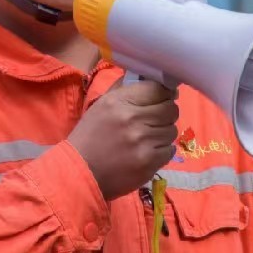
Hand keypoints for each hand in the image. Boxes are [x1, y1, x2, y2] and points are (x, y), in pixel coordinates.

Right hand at [68, 80, 178, 200]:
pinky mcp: (149, 162)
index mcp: (119, 102)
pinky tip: (149, 151)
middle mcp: (133, 119)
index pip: (158, 89)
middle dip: (166, 113)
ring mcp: (143, 142)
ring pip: (172, 130)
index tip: (160, 99)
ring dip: (163, 132)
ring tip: (148, 137)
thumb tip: (152, 80)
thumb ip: (126, 90)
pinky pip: (170, 149)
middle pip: (170, 109)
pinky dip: (163, 150)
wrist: (80, 172)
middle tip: (155, 119)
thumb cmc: (90, 136)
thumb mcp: (102, 105)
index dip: (163, 94)